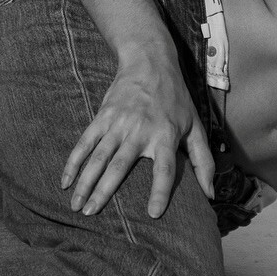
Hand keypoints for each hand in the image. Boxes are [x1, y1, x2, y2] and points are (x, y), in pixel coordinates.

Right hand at [59, 51, 215, 218]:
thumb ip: (203, 161)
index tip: (153, 214)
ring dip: (85, 182)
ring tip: (77, 206)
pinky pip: (85, 142)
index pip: (165, 169)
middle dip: (104, 191)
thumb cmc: (176, 98)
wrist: (150, 62)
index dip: (160, 191)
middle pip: (121, 166)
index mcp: (166, 135)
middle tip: (92, 214)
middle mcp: (141, 131)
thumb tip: (210, 194)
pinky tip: (65, 182)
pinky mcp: (103, 116)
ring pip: (99, 157)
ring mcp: (119, 123)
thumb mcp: (195, 126)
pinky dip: (73, 162)